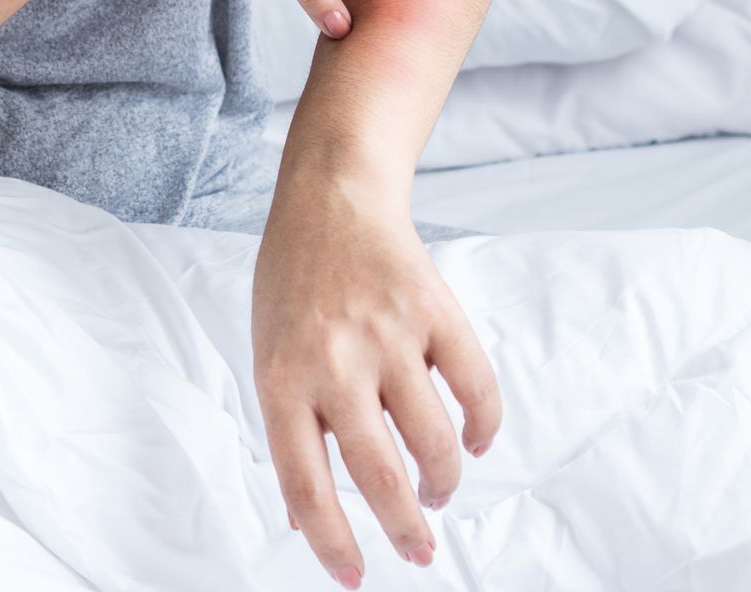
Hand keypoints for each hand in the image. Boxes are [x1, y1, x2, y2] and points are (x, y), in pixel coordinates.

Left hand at [253, 172, 500, 587]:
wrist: (332, 196)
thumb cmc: (294, 282)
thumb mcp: (268, 354)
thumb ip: (288, 429)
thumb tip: (305, 515)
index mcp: (282, 379)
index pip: (307, 485)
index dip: (333, 543)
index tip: (356, 577)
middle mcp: (335, 362)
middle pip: (380, 474)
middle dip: (406, 528)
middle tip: (420, 551)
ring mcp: (389, 335)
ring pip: (433, 439)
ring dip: (443, 481)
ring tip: (439, 493)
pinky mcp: (435, 311)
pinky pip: (475, 386)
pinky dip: (483, 425)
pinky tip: (474, 442)